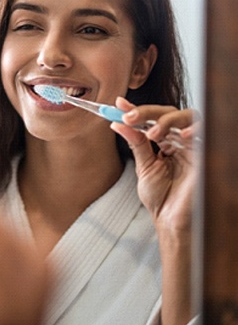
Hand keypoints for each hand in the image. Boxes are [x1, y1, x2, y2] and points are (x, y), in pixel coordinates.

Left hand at [110, 97, 199, 240]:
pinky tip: (181, 136)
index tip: (119, 104)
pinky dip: (194, 130)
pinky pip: (205, 134)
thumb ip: (135, 143)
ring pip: (188, 117)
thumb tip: (118, 123)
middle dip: (148, 112)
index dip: (137, 110)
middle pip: (170, 113)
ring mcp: (194, 146)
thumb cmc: (161, 197)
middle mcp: (181, 140)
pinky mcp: (206, 155)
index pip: (153, 118)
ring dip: (167, 120)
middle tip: (129, 117)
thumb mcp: (144, 166)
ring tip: (152, 133)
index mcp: (166, 142)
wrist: (171, 220)